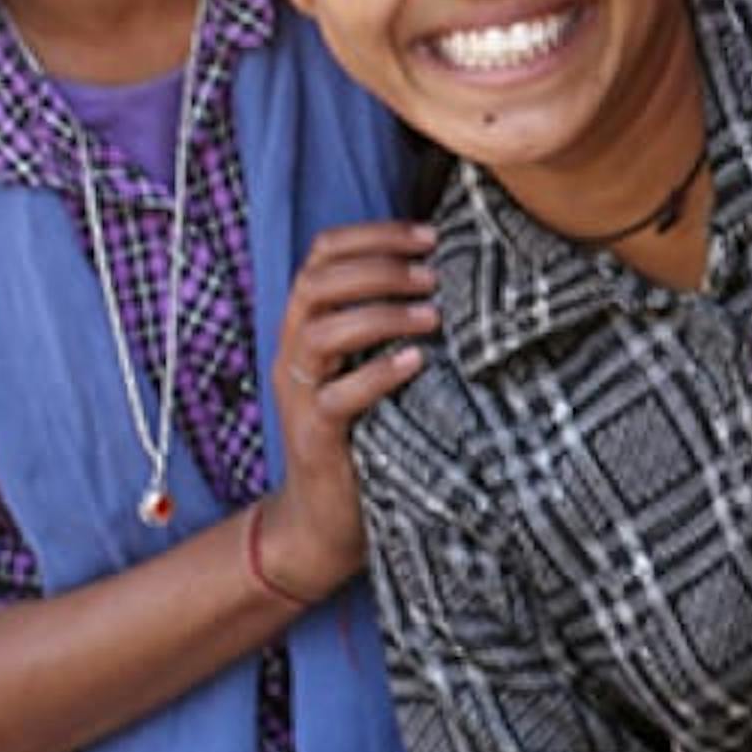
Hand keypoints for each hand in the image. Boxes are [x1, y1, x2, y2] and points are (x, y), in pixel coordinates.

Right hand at [257, 221, 439, 601]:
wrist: (326, 516)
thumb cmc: (365, 431)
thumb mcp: (374, 366)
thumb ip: (394, 324)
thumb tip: (457, 277)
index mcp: (308, 323)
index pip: (322, 254)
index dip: (373, 235)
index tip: (430, 234)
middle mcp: (294, 350)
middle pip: (317, 283)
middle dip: (380, 267)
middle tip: (433, 274)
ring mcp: (299, 392)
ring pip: (322, 333)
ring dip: (381, 315)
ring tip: (433, 316)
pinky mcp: (313, 435)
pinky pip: (336, 396)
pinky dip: (377, 374)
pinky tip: (416, 363)